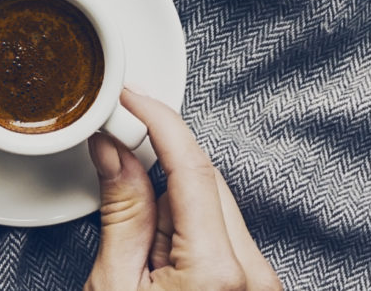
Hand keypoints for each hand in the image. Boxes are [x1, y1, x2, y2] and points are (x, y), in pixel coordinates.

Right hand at [85, 89, 279, 290]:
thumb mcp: (113, 285)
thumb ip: (121, 214)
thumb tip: (114, 151)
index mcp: (216, 270)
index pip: (192, 168)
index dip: (159, 121)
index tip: (133, 98)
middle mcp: (252, 274)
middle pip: (205, 184)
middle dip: (158, 180)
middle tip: (118, 194)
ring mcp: (258, 282)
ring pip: (212, 208)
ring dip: (171, 215)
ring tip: (143, 266)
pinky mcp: (253, 286)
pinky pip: (220, 236)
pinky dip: (186, 236)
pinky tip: (162, 268)